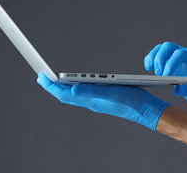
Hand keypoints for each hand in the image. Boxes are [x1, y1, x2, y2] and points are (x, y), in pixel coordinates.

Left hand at [37, 72, 169, 130]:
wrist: (145, 110)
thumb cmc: (131, 101)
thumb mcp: (111, 93)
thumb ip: (91, 91)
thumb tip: (71, 88)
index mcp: (90, 100)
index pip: (64, 94)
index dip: (51, 85)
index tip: (41, 76)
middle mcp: (90, 101)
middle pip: (65, 94)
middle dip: (52, 86)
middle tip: (41, 76)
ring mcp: (96, 101)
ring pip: (73, 94)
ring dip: (62, 87)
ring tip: (54, 80)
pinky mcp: (103, 99)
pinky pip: (82, 94)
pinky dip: (74, 87)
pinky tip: (76, 84)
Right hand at [144, 42, 186, 110]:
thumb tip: (176, 90)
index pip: (180, 54)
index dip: (171, 63)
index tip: (166, 76)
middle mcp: (185, 54)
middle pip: (168, 47)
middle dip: (160, 58)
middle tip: (159, 74)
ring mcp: (176, 58)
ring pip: (161, 49)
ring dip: (153, 57)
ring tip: (149, 69)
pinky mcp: (169, 64)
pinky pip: (158, 57)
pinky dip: (151, 60)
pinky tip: (149, 70)